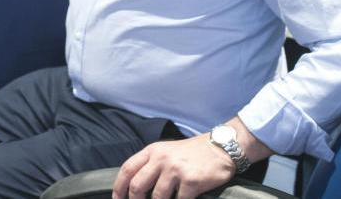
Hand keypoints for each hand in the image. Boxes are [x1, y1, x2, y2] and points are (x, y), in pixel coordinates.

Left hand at [112, 136, 234, 198]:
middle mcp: (161, 159)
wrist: (220, 147)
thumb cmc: (192, 153)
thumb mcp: (166, 151)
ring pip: (157, 197)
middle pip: (137, 185)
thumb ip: (151, 164)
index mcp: (152, 151)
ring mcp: (176, 170)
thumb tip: (134, 186)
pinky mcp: (191, 181)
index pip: (127, 169)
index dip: (119, 187)